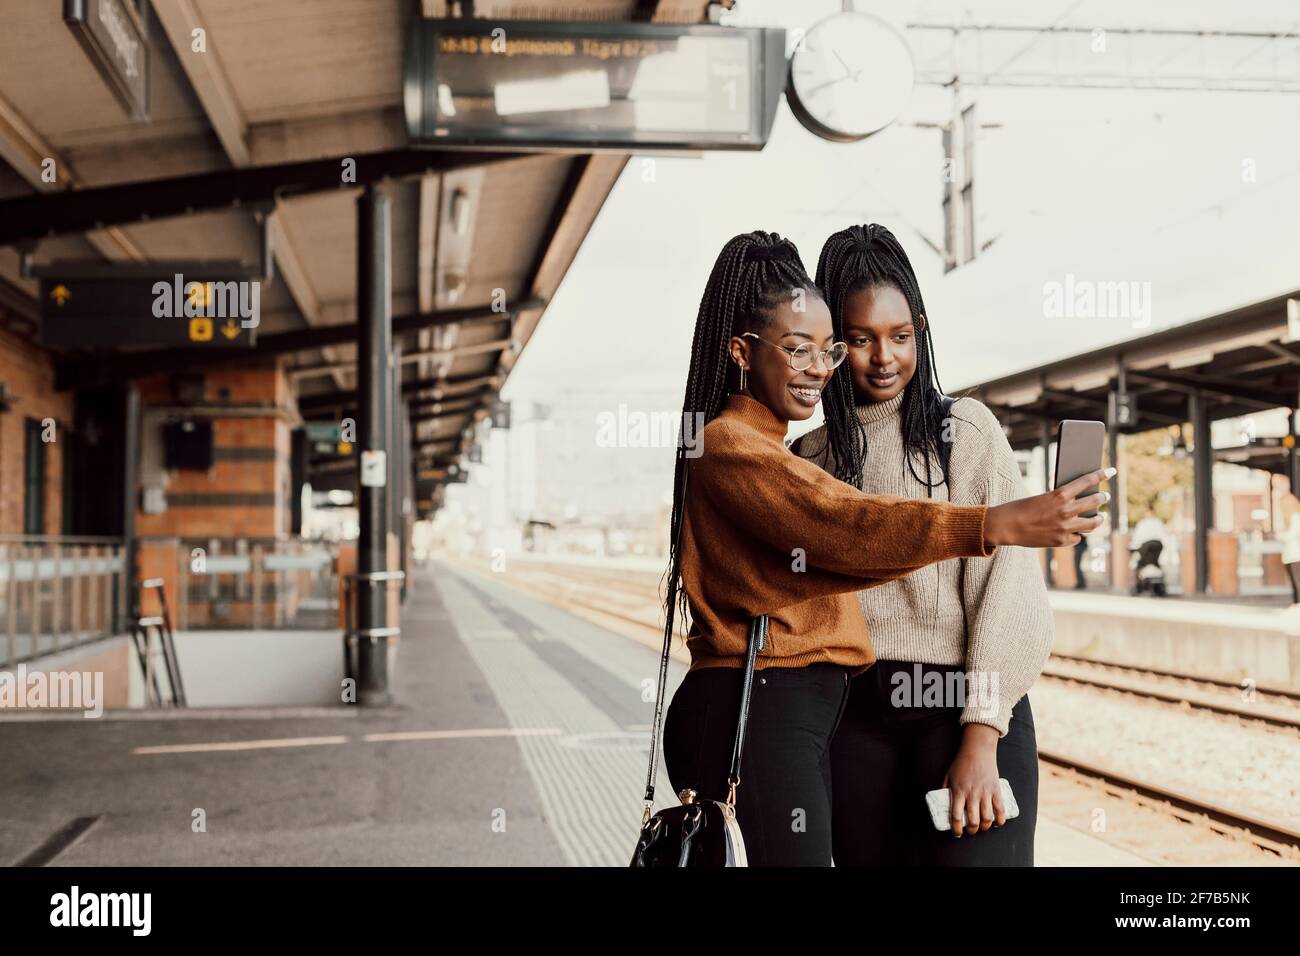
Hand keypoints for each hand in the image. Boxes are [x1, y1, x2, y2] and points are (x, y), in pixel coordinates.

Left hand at [943, 724, 1003, 837]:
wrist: (978, 750)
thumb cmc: (961, 762)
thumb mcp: (948, 775)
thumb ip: (945, 789)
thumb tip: (941, 801)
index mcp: (958, 791)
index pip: (956, 816)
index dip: (956, 828)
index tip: (957, 833)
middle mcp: (972, 794)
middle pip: (973, 821)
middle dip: (972, 830)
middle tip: (970, 831)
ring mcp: (985, 793)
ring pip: (987, 818)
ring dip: (985, 827)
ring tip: (982, 827)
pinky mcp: (996, 790)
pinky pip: (1001, 809)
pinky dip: (1000, 820)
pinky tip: (997, 823)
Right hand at [984, 467, 1113, 547]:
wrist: (1006, 526)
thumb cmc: (1020, 508)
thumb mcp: (1042, 498)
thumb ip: (1061, 500)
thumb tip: (1079, 505)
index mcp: (1060, 494)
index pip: (1087, 481)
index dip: (1101, 475)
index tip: (1110, 471)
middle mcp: (1066, 510)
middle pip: (1095, 502)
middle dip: (1102, 497)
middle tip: (1105, 496)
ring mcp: (1066, 527)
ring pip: (1093, 523)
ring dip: (1098, 519)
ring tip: (1100, 517)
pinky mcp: (1062, 541)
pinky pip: (1077, 537)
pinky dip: (1077, 534)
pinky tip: (1076, 531)